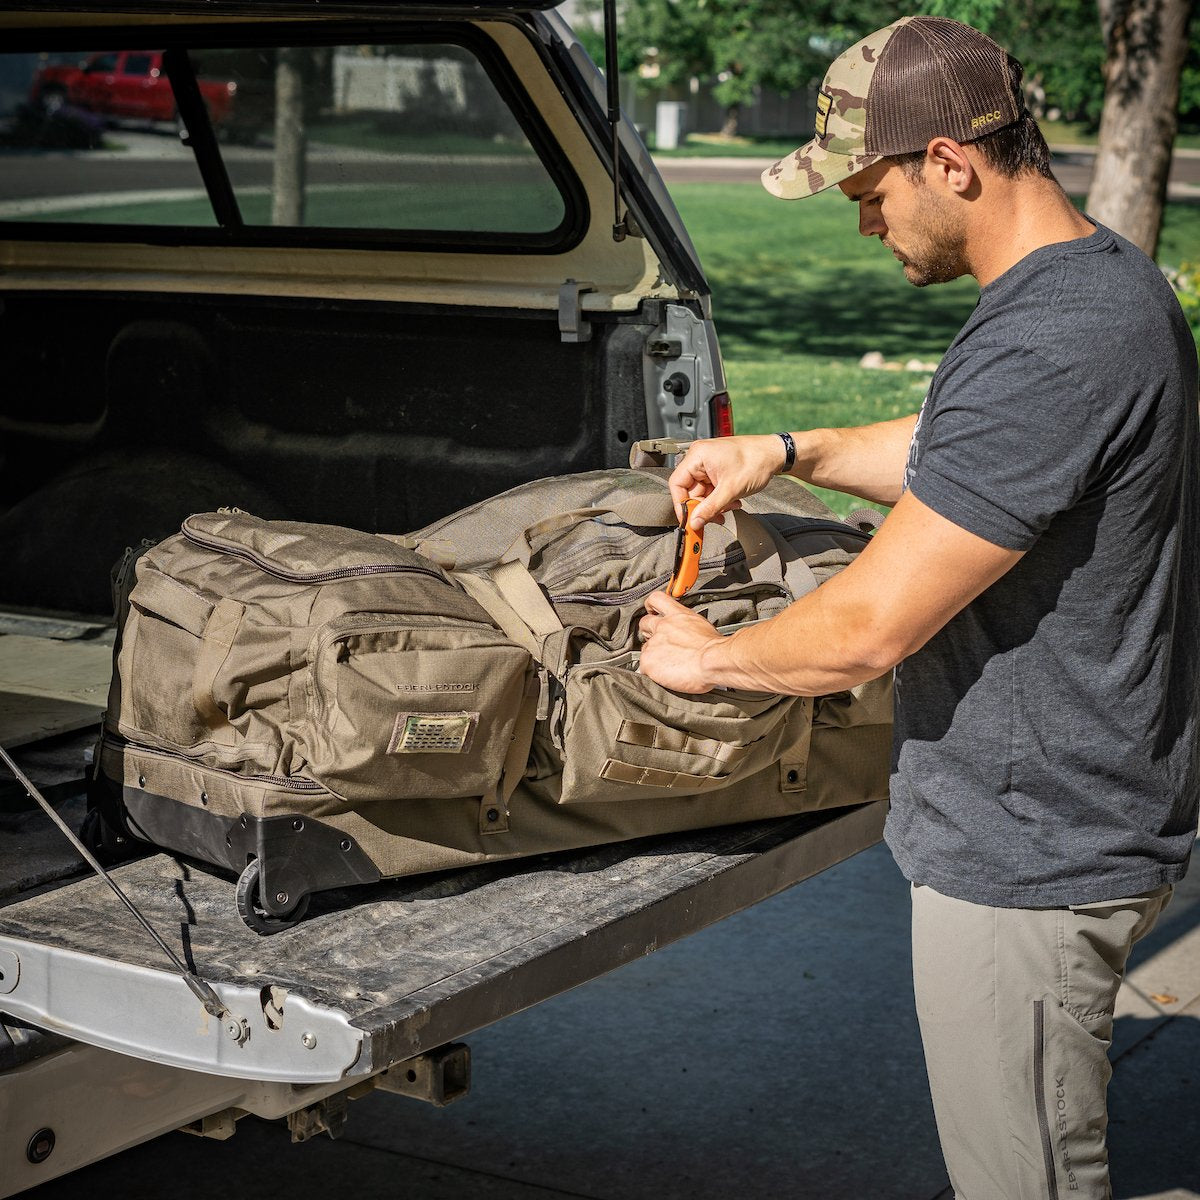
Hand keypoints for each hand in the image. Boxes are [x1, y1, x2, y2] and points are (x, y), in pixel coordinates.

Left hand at [637, 591, 722, 693]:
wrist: (713, 662)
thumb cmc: (715, 649)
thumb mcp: (703, 628)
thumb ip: (689, 627)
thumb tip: (687, 635)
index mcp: (678, 615)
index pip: (657, 599)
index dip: (652, 606)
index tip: (652, 611)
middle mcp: (663, 625)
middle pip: (645, 622)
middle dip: (649, 631)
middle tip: (659, 641)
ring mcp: (653, 643)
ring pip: (644, 646)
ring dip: (652, 653)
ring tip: (665, 663)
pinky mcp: (648, 660)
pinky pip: (644, 665)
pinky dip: (651, 671)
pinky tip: (663, 674)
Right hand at [669, 435, 786, 530]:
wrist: (775, 454)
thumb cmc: (756, 460)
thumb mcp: (730, 490)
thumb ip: (710, 508)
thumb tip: (695, 522)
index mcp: (698, 455)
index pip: (677, 484)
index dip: (682, 504)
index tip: (689, 520)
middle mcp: (700, 457)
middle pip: (690, 491)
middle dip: (704, 507)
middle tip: (714, 518)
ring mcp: (708, 464)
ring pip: (703, 493)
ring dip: (715, 505)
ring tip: (730, 507)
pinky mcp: (717, 469)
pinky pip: (711, 489)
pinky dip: (720, 499)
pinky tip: (732, 501)